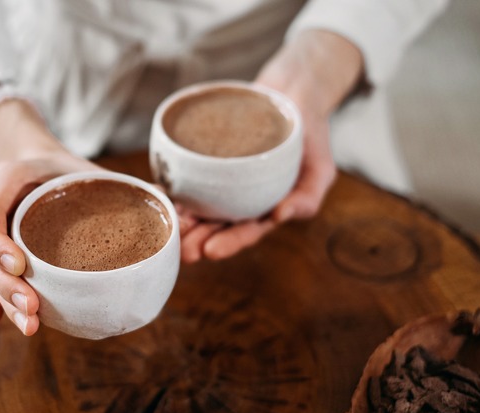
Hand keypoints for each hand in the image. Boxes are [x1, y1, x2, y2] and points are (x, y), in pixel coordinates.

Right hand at [0, 99, 100, 336]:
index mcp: (4, 180)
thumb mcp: (81, 164)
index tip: (19, 265)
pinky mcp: (1, 258)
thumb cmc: (63, 166)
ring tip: (30, 325)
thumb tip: (164, 201)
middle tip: (32, 306)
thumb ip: (111, 182)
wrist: (39, 165)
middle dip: (9, 285)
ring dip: (8, 304)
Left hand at [180, 29, 363, 262]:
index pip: (246, 232)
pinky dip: (171, 185)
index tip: (211, 251)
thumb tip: (280, 216)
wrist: (292, 93)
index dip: (229, 243)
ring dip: (180, 218)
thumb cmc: (310, 135)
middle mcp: (238, 200)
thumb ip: (307, 197)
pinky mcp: (204, 159)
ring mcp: (219, 180)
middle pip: (215, 225)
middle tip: (182, 251)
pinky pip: (185, 175)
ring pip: (196, 204)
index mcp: (264, 210)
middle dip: (197, 240)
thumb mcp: (320, 168)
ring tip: (166, 227)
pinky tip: (158, 191)